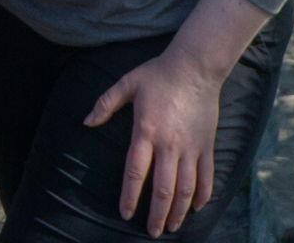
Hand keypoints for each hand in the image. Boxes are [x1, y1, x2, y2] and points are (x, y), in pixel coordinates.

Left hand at [85, 45, 224, 236]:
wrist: (194, 67)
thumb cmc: (158, 74)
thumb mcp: (127, 83)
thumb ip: (105, 103)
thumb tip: (86, 122)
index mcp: (146, 131)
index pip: (135, 171)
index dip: (129, 195)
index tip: (125, 213)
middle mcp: (169, 144)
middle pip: (163, 189)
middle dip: (156, 214)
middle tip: (151, 232)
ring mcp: (191, 147)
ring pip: (186, 189)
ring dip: (179, 211)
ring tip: (171, 227)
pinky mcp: (207, 146)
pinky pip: (207, 177)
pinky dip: (203, 196)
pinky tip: (197, 208)